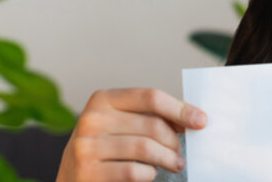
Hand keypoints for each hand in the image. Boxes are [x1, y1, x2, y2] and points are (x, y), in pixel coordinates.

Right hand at [56, 88, 207, 181]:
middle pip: (152, 125)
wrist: (71, 177)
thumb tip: (191, 118)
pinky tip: (150, 173)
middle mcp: (92, 119)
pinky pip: (134, 171)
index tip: (201, 121)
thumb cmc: (103, 148)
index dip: (180, 109)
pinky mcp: (89, 171)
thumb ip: (148, 117)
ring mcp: (87, 146)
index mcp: (103, 99)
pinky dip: (150, 174)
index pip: (151, 97)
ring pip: (146, 149)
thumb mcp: (119, 124)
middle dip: (174, 141)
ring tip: (174, 163)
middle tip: (180, 153)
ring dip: (168, 158)